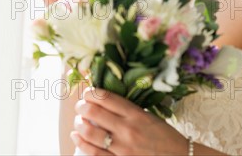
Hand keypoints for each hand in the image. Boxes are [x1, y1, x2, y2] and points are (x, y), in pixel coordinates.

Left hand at [71, 87, 188, 155]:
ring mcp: (122, 148)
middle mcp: (127, 129)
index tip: (88, 92)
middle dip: (82, 106)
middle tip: (81, 106)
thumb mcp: (148, 116)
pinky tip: (77, 136)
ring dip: (79, 123)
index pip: (106, 97)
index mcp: (136, 114)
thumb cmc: (164, 136)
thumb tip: (103, 101)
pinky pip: (93, 153)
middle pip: (93, 111)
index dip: (91, 92)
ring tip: (79, 120)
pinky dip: (81, 143)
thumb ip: (127, 110)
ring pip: (89, 132)